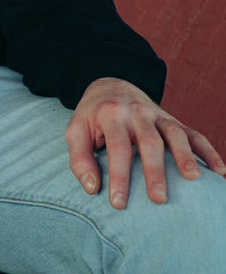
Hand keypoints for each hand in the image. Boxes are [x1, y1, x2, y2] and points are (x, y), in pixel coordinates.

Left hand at [66, 77, 225, 207]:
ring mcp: (158, 115)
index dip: (119, 176)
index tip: (119, 203)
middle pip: (149, 142)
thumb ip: (79, 158)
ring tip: (194, 179)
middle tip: (158, 199)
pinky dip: (208, 152)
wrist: (111, 85)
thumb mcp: (76, 131)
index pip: (117, 148)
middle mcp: (137, 113)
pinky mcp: (173, 120)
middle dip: (155, 171)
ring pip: (175, 134)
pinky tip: (219, 171)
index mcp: (111, 115)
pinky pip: (194, 134)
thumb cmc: (92, 116)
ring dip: (186, 156)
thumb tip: (92, 188)